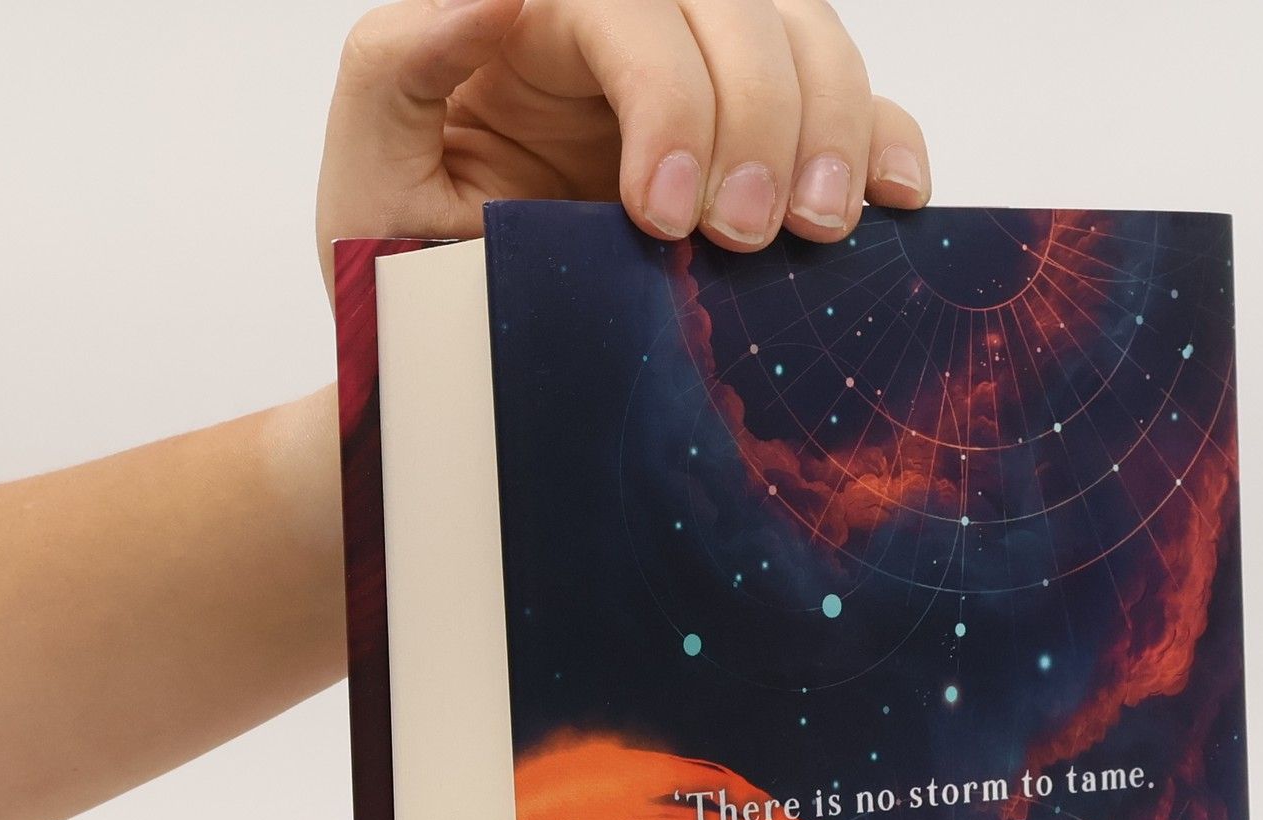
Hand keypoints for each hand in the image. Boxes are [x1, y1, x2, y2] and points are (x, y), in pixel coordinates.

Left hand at [317, 0, 930, 290]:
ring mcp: (709, 83)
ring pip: (810, 39)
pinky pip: (856, 107)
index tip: (665, 215)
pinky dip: (886, 142)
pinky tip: (892, 203)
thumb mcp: (371, 161)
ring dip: (832, 130)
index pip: (634, 6)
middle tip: (744, 237)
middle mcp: (635, 31)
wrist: (448, 343)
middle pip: (741, 8)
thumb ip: (402, 61)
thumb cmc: (405, 254)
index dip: (672, 97)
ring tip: (813, 233)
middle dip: (761, 118)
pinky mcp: (762, 146)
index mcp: (542, 18)